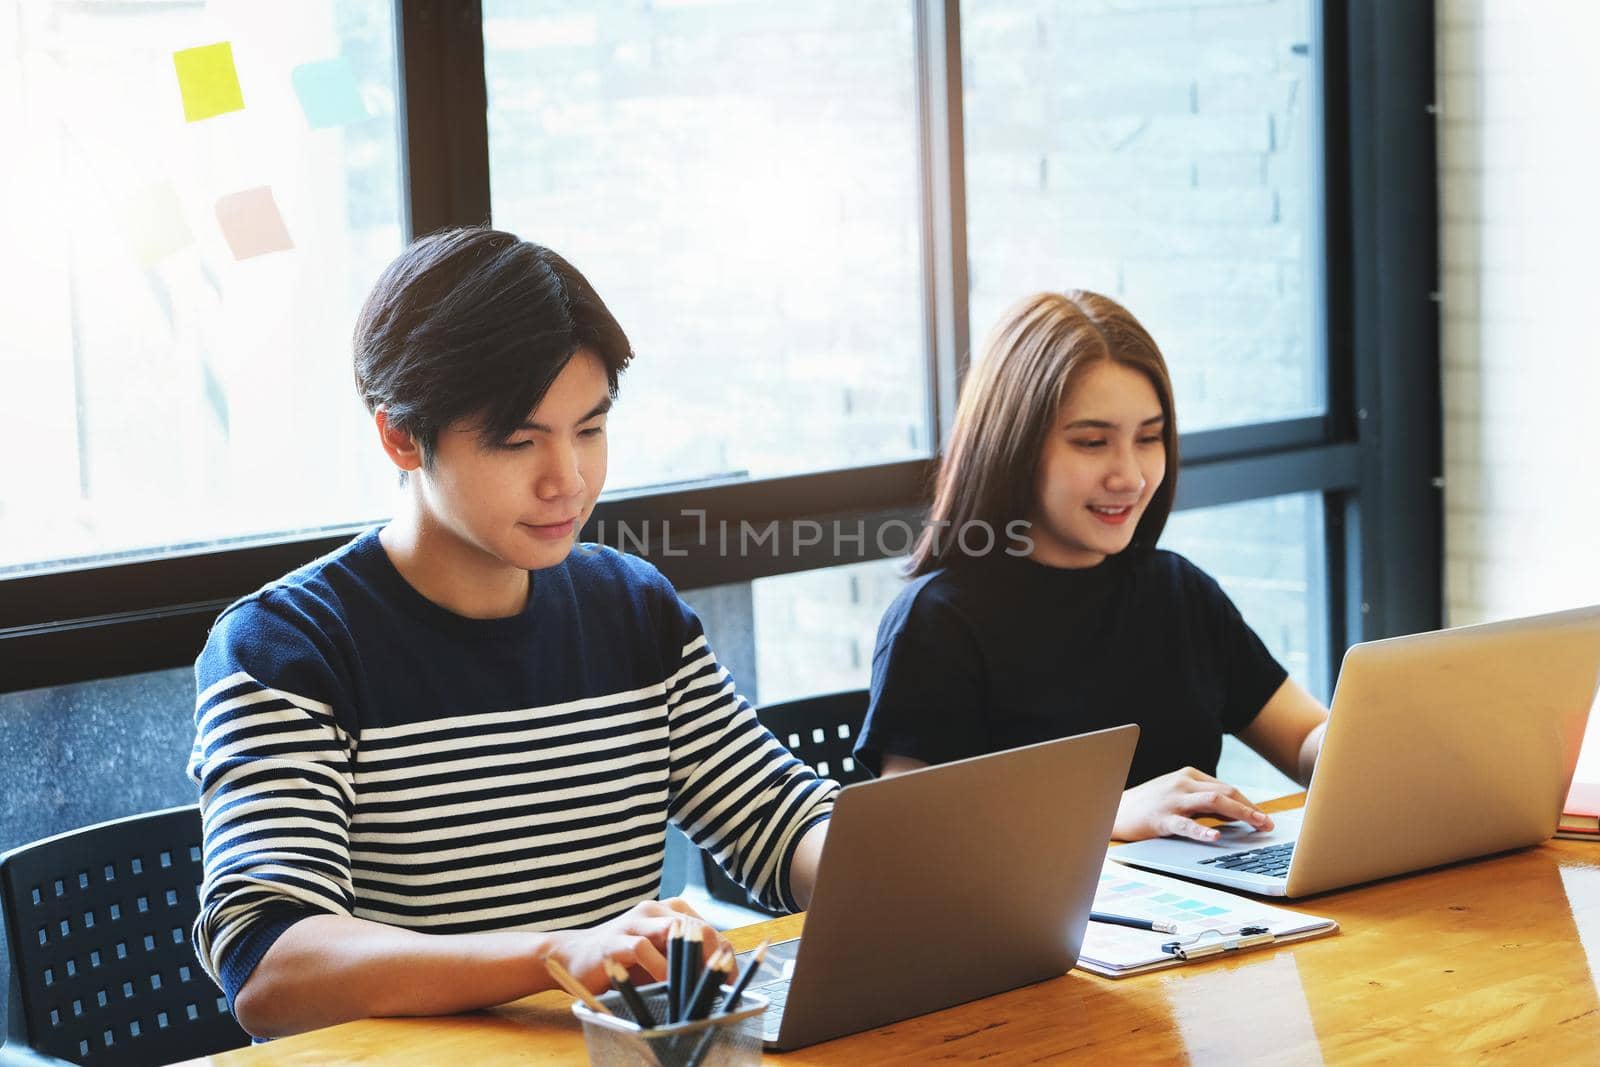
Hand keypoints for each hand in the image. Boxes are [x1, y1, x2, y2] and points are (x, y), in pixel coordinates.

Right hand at [538, 898, 728, 993]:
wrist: (573, 957)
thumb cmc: (622, 962)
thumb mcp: (659, 959)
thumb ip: (684, 962)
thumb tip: (719, 982)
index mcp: (671, 912)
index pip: (710, 930)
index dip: (725, 957)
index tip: (732, 982)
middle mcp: (655, 911)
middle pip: (699, 928)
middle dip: (714, 959)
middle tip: (720, 985)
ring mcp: (635, 922)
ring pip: (675, 931)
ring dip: (691, 959)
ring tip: (699, 983)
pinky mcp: (616, 939)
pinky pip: (643, 947)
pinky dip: (658, 966)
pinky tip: (664, 981)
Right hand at [1112, 767, 1272, 842]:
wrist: (1113, 809)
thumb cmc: (1148, 804)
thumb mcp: (1177, 795)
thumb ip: (1202, 800)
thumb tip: (1235, 814)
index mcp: (1188, 776)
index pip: (1226, 788)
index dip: (1249, 803)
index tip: (1264, 818)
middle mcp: (1183, 783)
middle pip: (1226, 792)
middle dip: (1252, 808)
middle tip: (1269, 824)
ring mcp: (1172, 799)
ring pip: (1214, 802)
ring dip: (1241, 813)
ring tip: (1257, 825)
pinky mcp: (1161, 818)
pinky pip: (1186, 824)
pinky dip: (1202, 829)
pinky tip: (1215, 836)